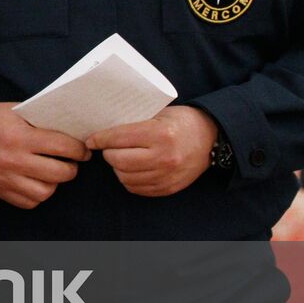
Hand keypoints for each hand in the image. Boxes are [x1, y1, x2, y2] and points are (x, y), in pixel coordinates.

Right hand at [0, 102, 90, 208]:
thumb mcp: (18, 111)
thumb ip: (43, 122)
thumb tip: (74, 133)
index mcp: (19, 136)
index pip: (63, 147)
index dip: (79, 149)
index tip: (82, 150)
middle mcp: (13, 160)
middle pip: (60, 173)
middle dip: (71, 167)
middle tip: (70, 161)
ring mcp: (5, 178)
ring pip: (47, 192)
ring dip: (54, 183)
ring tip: (52, 172)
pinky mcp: (0, 191)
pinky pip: (30, 202)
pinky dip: (38, 193)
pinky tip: (36, 180)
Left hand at [86, 106, 217, 196]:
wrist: (212, 138)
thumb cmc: (181, 121)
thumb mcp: (158, 113)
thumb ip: (133, 122)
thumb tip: (101, 127)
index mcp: (160, 134)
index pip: (118, 138)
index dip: (100, 139)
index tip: (91, 140)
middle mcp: (164, 157)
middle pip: (118, 161)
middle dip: (108, 154)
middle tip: (108, 148)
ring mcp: (167, 175)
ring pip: (125, 177)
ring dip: (117, 168)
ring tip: (120, 158)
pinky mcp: (169, 188)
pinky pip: (137, 189)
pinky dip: (129, 179)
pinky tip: (131, 170)